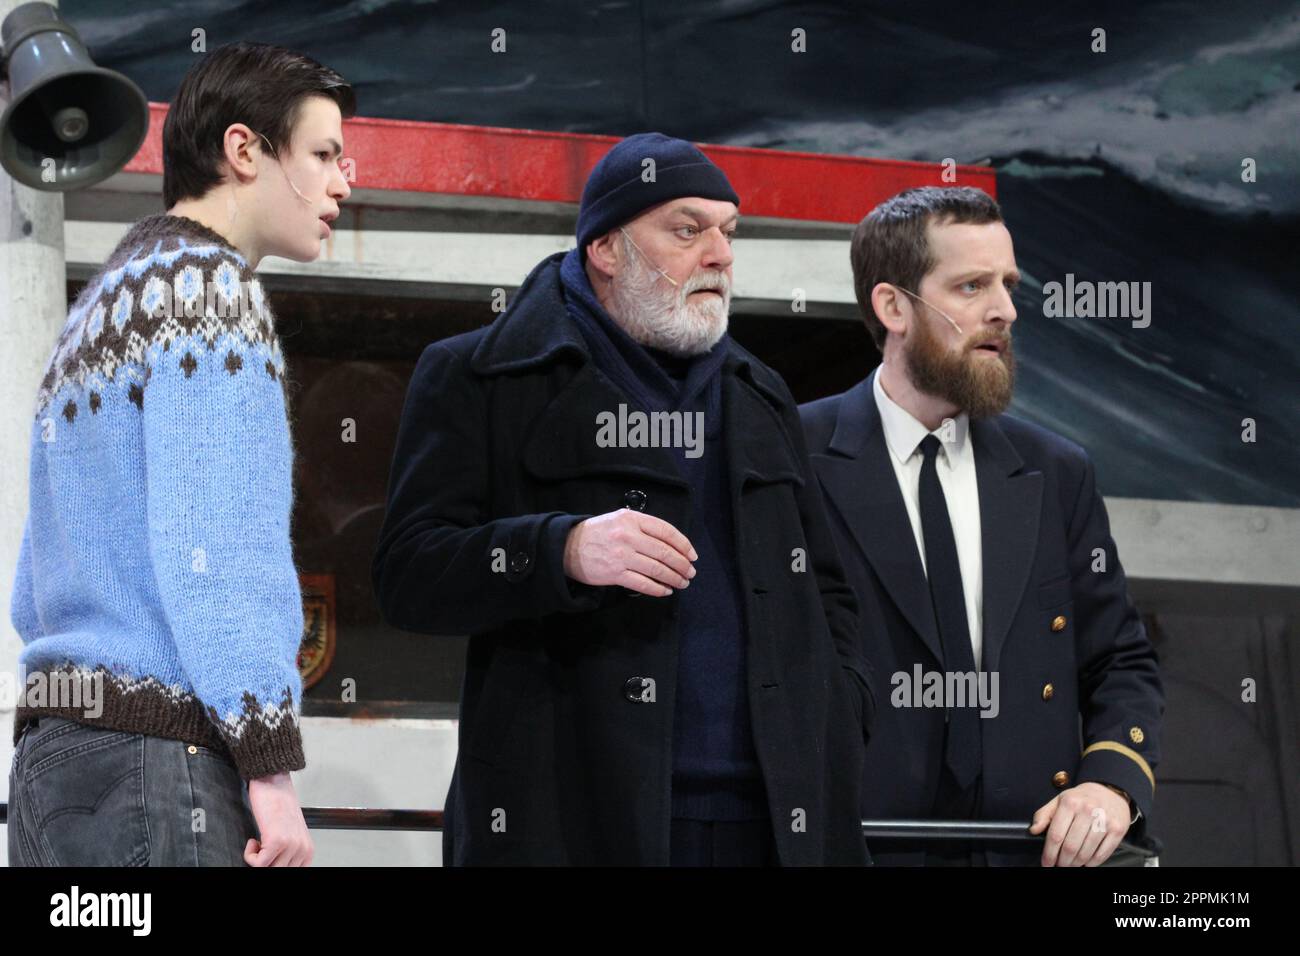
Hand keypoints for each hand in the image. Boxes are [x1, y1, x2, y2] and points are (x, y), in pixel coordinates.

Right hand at [244, 771, 313, 866]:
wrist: (273, 782)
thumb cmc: (278, 805)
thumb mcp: (290, 834)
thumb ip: (289, 853)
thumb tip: (277, 865)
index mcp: (308, 850)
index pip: (293, 872)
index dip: (273, 865)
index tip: (265, 856)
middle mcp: (304, 850)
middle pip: (279, 871)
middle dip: (265, 862)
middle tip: (260, 849)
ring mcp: (291, 846)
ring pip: (268, 869)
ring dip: (257, 858)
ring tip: (258, 842)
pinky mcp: (277, 841)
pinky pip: (258, 864)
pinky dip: (250, 855)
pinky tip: (253, 840)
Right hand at [563, 510, 696, 596]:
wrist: (567, 547)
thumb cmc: (597, 533)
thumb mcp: (619, 518)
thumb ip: (643, 526)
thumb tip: (672, 544)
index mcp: (632, 519)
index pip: (666, 531)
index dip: (683, 545)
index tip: (692, 555)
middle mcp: (628, 536)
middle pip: (664, 552)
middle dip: (682, 564)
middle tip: (690, 572)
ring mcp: (621, 556)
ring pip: (657, 569)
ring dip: (674, 578)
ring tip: (682, 582)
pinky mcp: (615, 574)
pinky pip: (643, 584)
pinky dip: (658, 589)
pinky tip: (666, 590)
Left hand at [1029, 782, 1129, 866]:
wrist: (1110, 791)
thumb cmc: (1081, 798)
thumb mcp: (1059, 800)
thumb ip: (1043, 815)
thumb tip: (1033, 830)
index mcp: (1070, 803)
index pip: (1056, 835)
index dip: (1049, 854)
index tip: (1046, 863)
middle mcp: (1088, 810)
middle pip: (1070, 847)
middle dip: (1062, 862)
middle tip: (1059, 865)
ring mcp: (1104, 821)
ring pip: (1086, 853)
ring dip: (1076, 864)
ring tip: (1071, 865)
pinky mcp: (1118, 830)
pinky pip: (1102, 854)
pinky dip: (1092, 863)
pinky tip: (1086, 862)